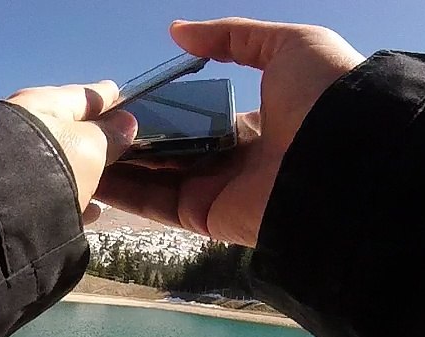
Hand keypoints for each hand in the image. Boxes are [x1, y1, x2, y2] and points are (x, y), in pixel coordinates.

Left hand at [6, 82, 137, 219]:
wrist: (0, 208)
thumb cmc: (48, 164)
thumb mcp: (89, 147)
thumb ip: (109, 135)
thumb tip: (125, 122)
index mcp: (44, 104)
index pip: (82, 96)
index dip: (104, 97)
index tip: (117, 94)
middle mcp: (26, 127)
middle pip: (67, 127)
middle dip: (90, 133)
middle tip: (116, 139)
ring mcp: (16, 162)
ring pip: (59, 160)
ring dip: (81, 167)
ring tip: (107, 177)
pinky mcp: (14, 196)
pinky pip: (51, 191)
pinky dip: (72, 195)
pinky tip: (89, 209)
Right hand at [96, 18, 365, 245]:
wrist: (349, 154)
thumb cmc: (327, 95)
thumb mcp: (288, 45)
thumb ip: (233, 36)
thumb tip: (178, 31)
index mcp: (258, 121)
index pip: (198, 116)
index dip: (162, 107)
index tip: (125, 97)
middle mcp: (236, 159)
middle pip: (172, 148)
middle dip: (133, 136)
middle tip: (90, 121)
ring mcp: (219, 190)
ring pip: (156, 176)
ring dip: (117, 162)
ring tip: (75, 143)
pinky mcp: (206, 216)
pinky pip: (155, 203)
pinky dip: (122, 190)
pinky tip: (89, 170)